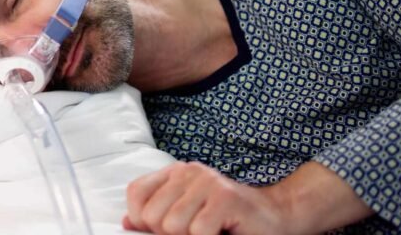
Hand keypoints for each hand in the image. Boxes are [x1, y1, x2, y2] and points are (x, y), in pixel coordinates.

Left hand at [123, 161, 292, 234]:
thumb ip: (156, 217)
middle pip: (152, 215)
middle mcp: (189, 170)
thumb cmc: (227, 220)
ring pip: (173, 225)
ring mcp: (208, 181)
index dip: (144, 221)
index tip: (165, 230)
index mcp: (175, 172)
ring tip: (209, 230)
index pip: (136, 194)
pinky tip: (223, 230)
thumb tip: (126, 223)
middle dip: (168, 234)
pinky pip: (198, 231)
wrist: (273, 217)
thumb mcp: (186, 215)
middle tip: (195, 231)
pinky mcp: (225, 197)